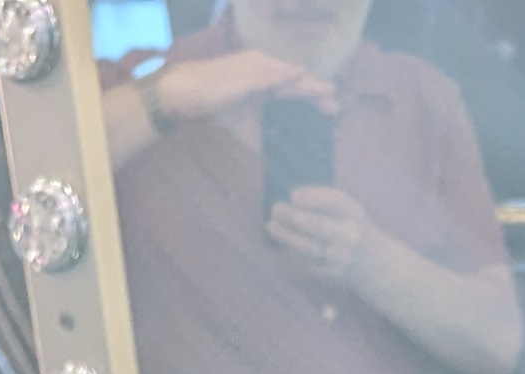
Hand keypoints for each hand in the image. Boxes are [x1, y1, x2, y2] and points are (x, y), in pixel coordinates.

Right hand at [149, 44, 331, 120]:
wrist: (188, 92)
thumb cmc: (214, 104)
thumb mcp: (244, 123)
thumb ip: (262, 133)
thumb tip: (277, 153)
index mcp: (264, 79)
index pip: (293, 89)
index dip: (313, 98)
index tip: (331, 110)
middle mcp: (263, 68)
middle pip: (295, 81)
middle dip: (317, 92)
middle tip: (336, 105)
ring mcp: (255, 67)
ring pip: (287, 76)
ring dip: (307, 84)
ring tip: (326, 93)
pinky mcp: (244, 72)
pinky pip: (269, 74)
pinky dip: (284, 76)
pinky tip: (298, 77)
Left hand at [266, 181, 371, 286]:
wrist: (375, 266)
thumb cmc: (354, 230)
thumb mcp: (350, 211)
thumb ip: (327, 203)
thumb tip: (293, 197)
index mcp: (355, 215)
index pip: (335, 202)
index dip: (313, 198)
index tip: (293, 195)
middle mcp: (350, 236)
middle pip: (319, 226)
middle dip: (294, 217)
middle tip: (276, 209)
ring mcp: (340, 258)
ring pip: (309, 247)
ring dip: (287, 236)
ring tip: (271, 225)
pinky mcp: (331, 274)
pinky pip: (306, 262)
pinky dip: (291, 251)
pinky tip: (281, 243)